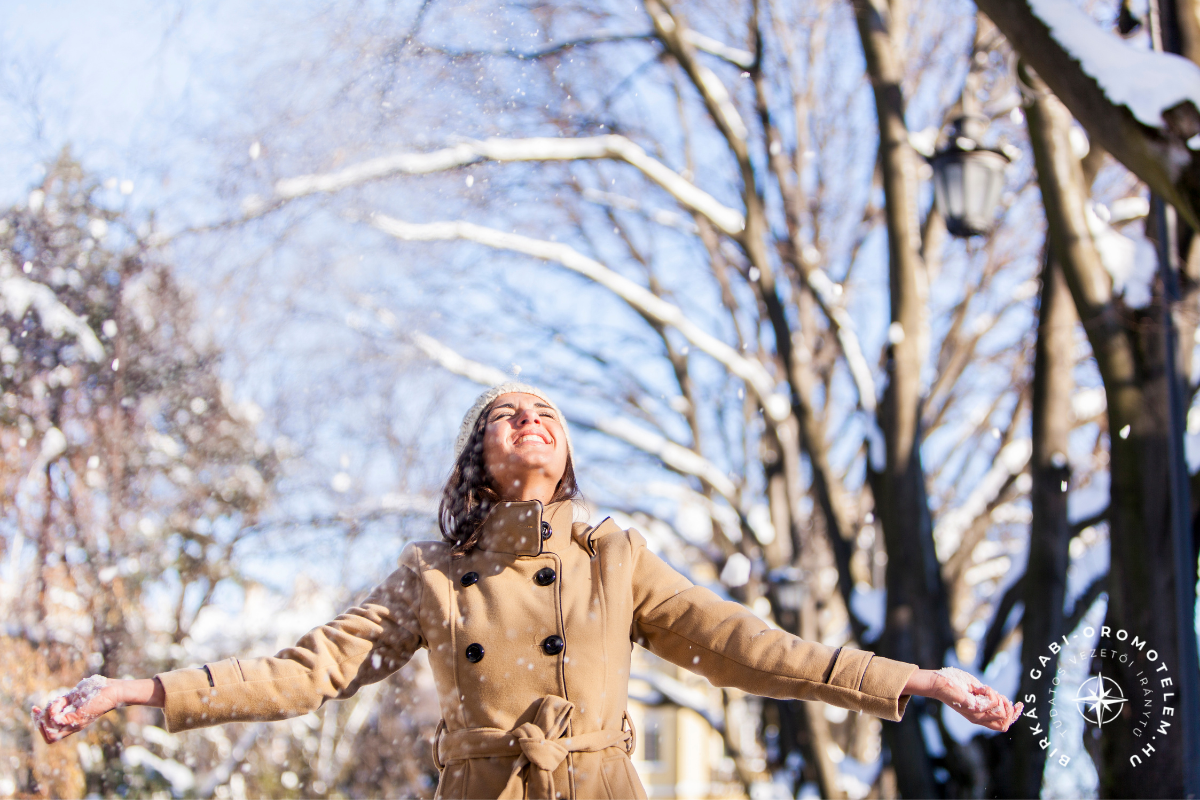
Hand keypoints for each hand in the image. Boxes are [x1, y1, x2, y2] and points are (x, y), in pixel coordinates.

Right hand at [32, 676, 162, 743]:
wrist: (114, 691)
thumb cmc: (96, 691)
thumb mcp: (73, 697)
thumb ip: (61, 703)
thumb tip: (48, 708)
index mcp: (72, 722)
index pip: (50, 734)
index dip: (38, 723)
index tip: (35, 709)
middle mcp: (73, 726)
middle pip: (49, 738)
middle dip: (38, 722)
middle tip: (38, 709)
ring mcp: (76, 724)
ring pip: (51, 733)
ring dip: (46, 716)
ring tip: (55, 703)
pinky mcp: (78, 718)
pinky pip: (57, 722)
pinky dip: (53, 712)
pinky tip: (59, 702)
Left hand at [904, 667, 1022, 731]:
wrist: (939, 682)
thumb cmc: (957, 684)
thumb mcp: (978, 692)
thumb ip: (990, 698)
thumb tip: (1005, 700)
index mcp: (980, 717)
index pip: (1003, 725)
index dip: (1015, 716)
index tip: (1020, 704)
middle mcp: (978, 718)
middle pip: (1004, 725)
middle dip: (1009, 709)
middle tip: (1000, 695)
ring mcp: (975, 714)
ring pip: (1001, 713)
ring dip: (998, 697)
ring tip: (985, 689)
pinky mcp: (972, 707)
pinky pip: (992, 703)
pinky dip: (990, 692)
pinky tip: (979, 687)